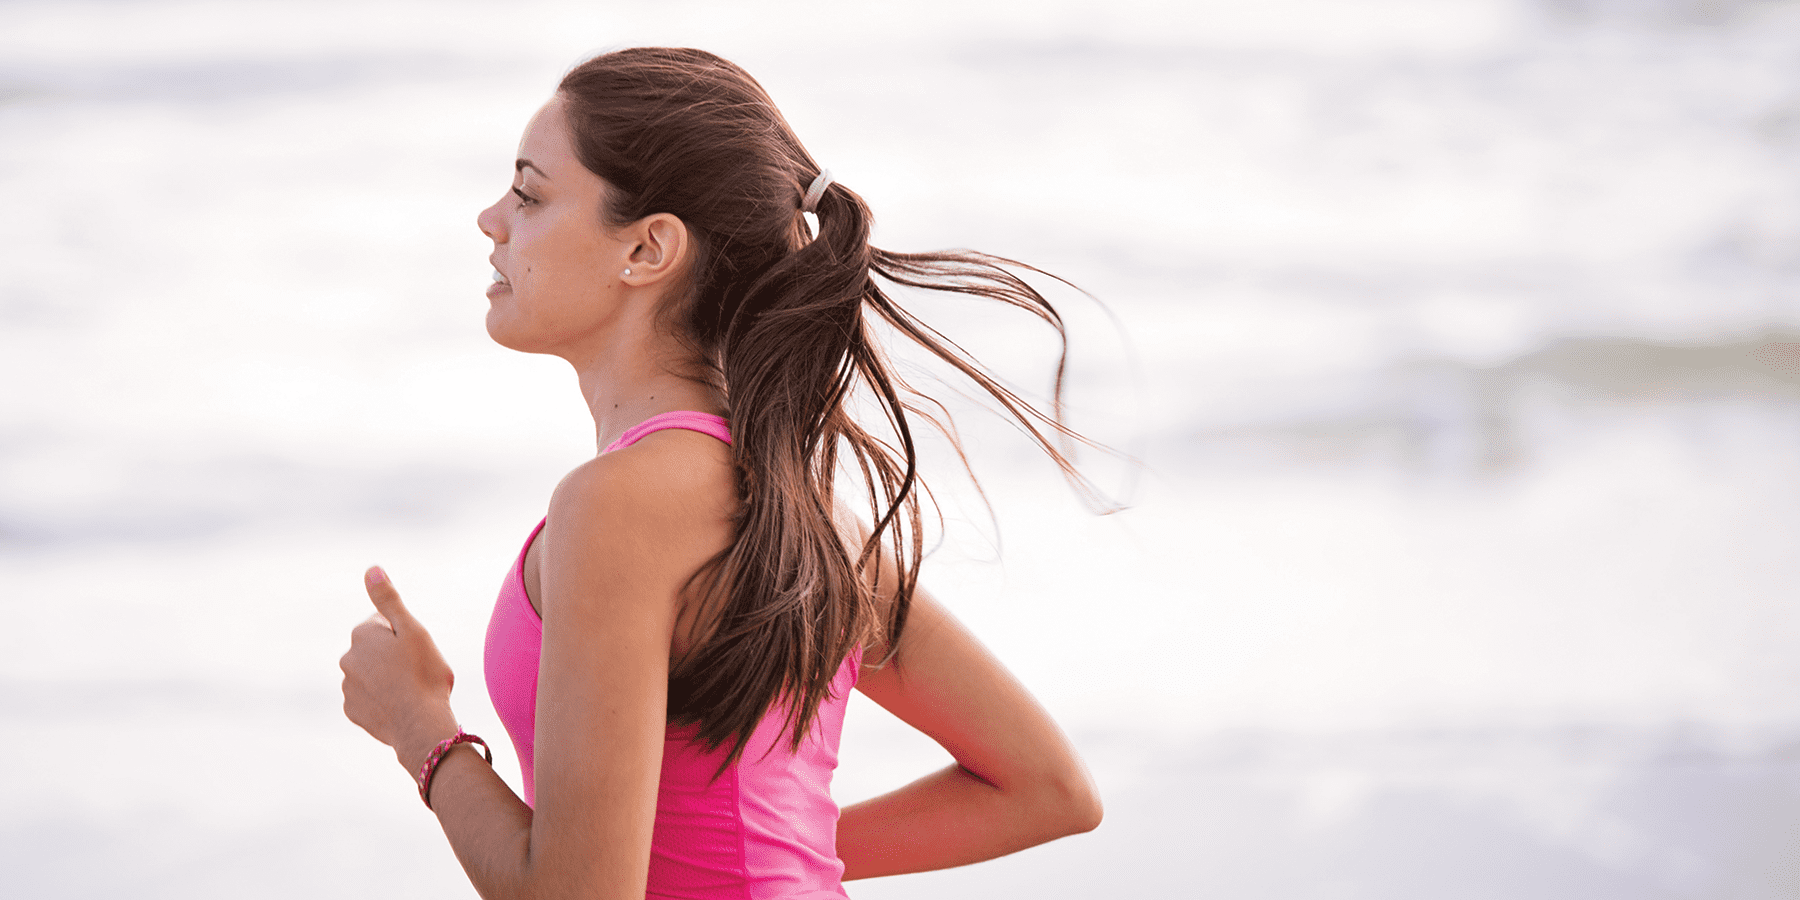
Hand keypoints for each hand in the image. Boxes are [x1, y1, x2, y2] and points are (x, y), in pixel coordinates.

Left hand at [339, 566, 458, 770]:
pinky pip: (368, 699)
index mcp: (362, 635)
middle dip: (393, 656)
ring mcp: (348, 687)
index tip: (417, 649)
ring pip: (371, 675)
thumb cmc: (423, 674)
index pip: (383, 624)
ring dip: (387, 678)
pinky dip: (382, 700)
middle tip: (417, 670)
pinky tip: (400, 706)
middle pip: (375, 650)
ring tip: (411, 690)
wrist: (420, 724)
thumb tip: (371, 569)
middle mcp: (347, 659)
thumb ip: (388, 600)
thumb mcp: (412, 629)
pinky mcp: (352, 711)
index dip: (405, 634)